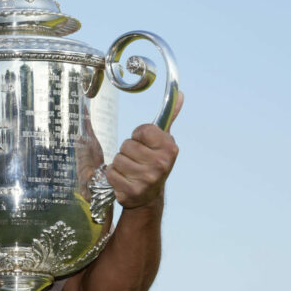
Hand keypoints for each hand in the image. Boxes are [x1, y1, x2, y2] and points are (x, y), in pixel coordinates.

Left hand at [107, 94, 183, 209]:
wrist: (148, 197)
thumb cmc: (153, 162)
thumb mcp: (163, 141)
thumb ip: (168, 117)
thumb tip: (180, 93)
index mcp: (170, 148)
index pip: (142, 130)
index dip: (139, 136)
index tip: (144, 145)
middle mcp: (161, 164)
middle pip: (127, 145)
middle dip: (128, 151)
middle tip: (137, 161)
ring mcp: (147, 179)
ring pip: (117, 159)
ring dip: (119, 164)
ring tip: (130, 171)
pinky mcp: (132, 191)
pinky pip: (110, 173)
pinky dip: (113, 176)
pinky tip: (124, 181)